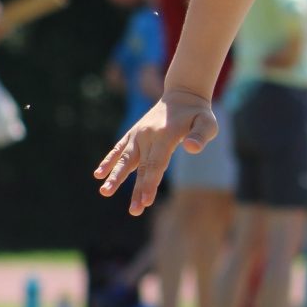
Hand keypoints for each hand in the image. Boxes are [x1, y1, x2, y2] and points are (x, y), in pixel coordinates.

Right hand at [95, 89, 216, 214]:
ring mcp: (138, 134)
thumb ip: (200, 136)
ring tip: (105, 192)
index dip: (151, 183)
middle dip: (137, 189)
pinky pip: (119, 149)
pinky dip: (109, 160)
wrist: (182, 95)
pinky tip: (98, 174)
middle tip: (134, 210)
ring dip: (116, 177)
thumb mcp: (207, 123)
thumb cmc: (198, 114)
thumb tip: (191, 149)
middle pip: (142, 167)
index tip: (146, 201)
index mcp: (166, 135)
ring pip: (126, 159)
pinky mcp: (133, 134)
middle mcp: (148, 135)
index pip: (157, 163)